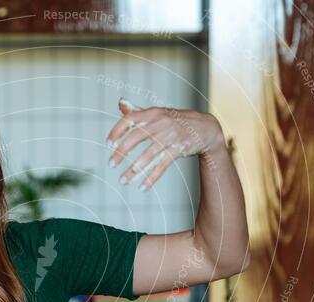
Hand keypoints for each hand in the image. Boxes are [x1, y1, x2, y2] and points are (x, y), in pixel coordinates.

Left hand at [106, 97, 224, 190]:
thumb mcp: (157, 114)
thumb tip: (120, 102)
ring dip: (135, 169)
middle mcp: (161, 123)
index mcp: (153, 113)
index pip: (130, 119)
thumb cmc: (175, 121)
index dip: (117, 131)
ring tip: (123, 181)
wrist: (205, 128)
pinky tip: (142, 187)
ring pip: (149, 155)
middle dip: (122, 151)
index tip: (108, 145)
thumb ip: (138, 111)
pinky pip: (163, 165)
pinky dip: (152, 177)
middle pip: (137, 137)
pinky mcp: (179, 149)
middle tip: (111, 164)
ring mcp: (171, 136)